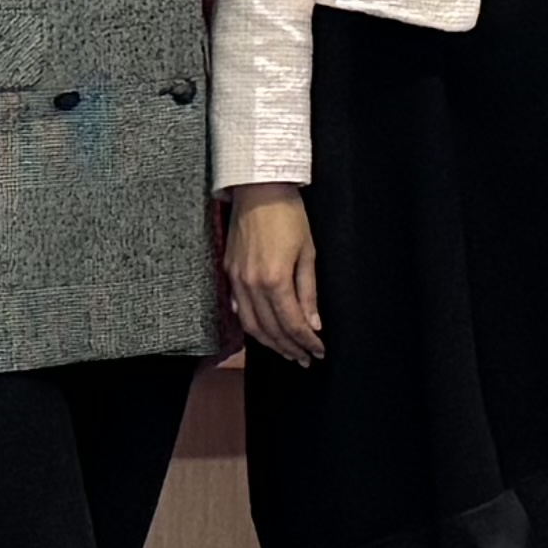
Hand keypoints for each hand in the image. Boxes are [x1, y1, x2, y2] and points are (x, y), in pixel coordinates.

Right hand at [226, 189, 324, 363]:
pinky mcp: (229, 271)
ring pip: (251, 324)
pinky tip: (263, 331)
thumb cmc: (288, 215)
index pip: (292, 324)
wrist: (258, 188)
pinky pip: (239, 308)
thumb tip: (313, 323)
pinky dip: (252, 324)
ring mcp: (237, 279)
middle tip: (304, 358)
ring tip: (286, 351)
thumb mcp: (308, 252)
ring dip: (270, 342)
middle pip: (270, 330)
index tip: (318, 351)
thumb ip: (308, 291)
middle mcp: (252, 284)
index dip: (306, 342)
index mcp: (275, 280)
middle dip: (289, 348)